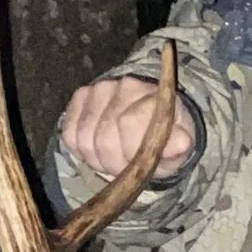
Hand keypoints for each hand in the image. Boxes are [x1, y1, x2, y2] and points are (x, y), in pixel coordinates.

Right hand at [58, 75, 194, 182]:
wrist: (148, 123)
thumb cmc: (163, 139)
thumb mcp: (177, 150)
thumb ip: (178, 147)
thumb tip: (182, 142)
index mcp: (156, 98)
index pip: (128, 123)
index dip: (129, 153)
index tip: (138, 164)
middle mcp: (127, 86)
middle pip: (103, 138)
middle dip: (113, 162)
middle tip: (124, 165)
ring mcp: (101, 89)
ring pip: (83, 139)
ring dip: (96, 158)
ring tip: (113, 156)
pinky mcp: (81, 96)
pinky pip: (69, 134)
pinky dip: (81, 148)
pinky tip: (97, 147)